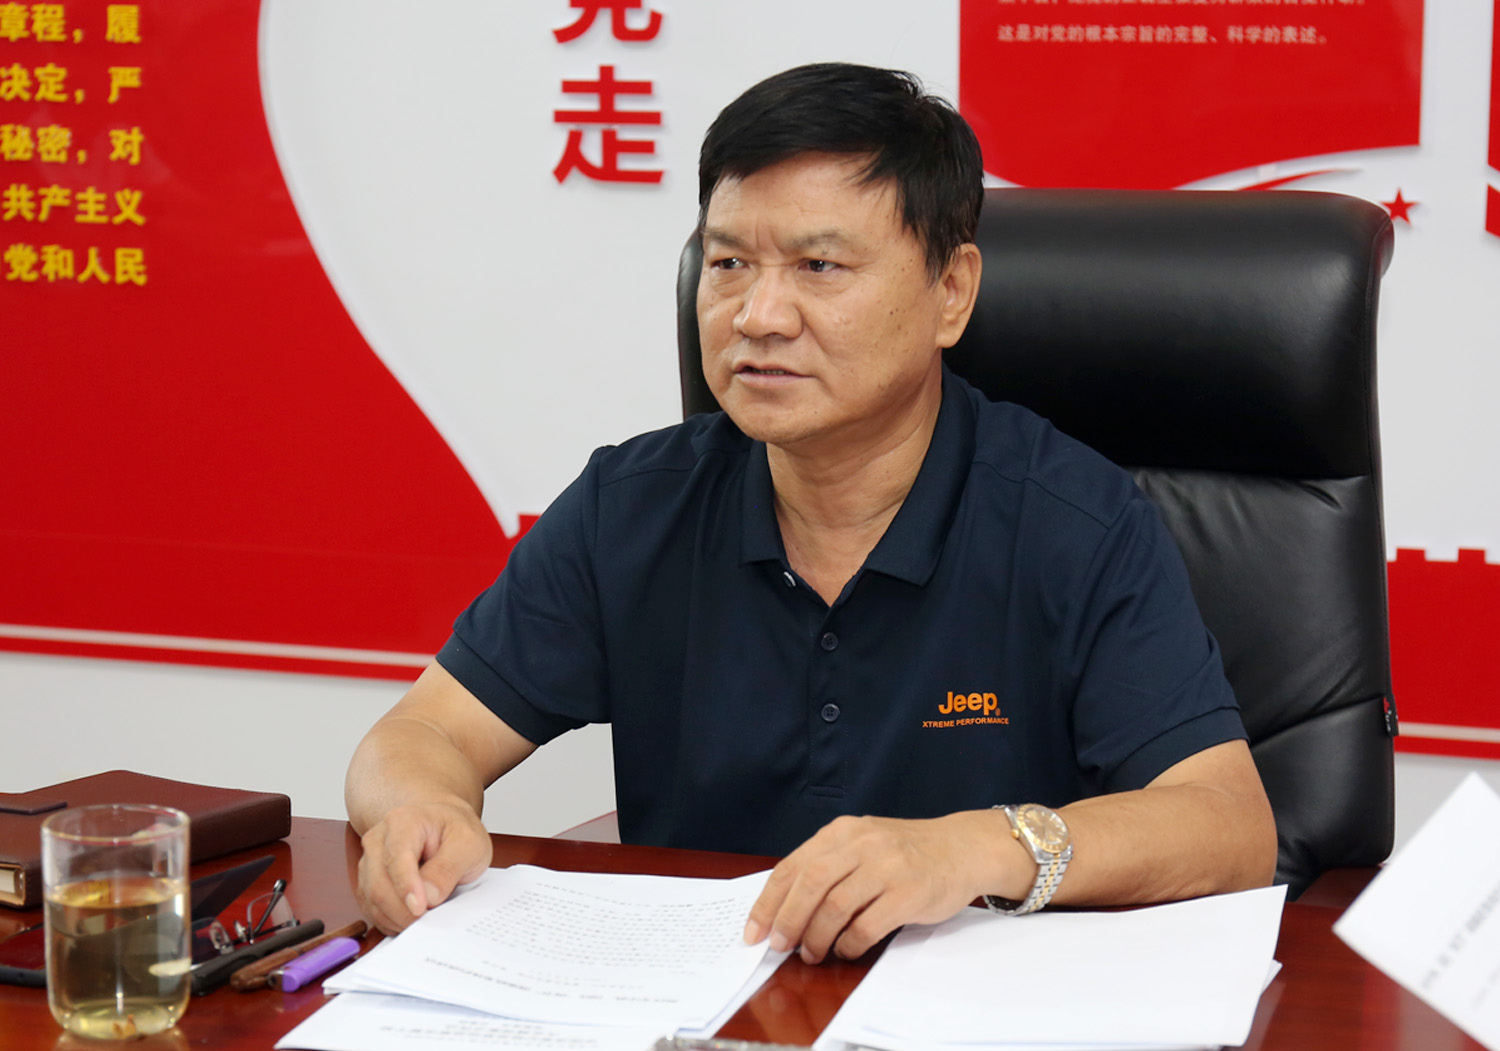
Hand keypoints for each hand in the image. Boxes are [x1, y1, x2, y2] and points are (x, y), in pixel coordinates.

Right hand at [355, 801, 491, 933]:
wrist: (444, 825)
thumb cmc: (455, 831)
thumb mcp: (468, 844)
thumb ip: (448, 868)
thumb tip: (429, 896)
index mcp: (403, 822)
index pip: (397, 858)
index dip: (407, 887)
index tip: (420, 909)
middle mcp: (378, 839)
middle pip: (378, 884)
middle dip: (402, 910)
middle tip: (429, 922)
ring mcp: (369, 860)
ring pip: (371, 899)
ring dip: (396, 918)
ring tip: (424, 921)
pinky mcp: (368, 880)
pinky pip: (371, 908)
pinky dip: (389, 920)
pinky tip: (410, 920)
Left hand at [743, 811, 1024, 962]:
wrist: (962, 848)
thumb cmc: (906, 852)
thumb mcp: (863, 843)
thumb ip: (828, 865)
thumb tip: (783, 909)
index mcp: (843, 831)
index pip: (792, 866)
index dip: (768, 902)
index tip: (754, 930)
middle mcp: (862, 844)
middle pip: (809, 884)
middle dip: (787, 921)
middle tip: (779, 947)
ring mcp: (886, 867)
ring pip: (835, 906)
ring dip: (817, 937)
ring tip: (812, 953)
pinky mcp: (908, 893)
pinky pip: (867, 925)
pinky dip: (849, 944)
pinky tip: (846, 950)